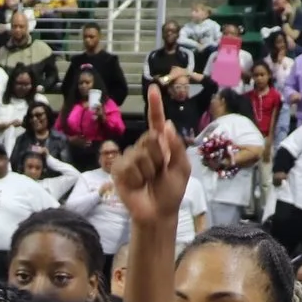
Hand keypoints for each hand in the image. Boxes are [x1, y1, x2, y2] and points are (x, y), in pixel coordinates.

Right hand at [112, 85, 190, 230]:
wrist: (158, 213)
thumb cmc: (171, 191)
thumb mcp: (182, 168)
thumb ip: (177, 146)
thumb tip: (166, 124)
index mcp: (160, 145)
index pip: (156, 121)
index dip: (154, 105)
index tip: (153, 88)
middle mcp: (144, 148)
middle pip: (149, 138)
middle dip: (158, 157)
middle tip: (160, 173)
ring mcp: (130, 158)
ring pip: (139, 153)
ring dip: (148, 170)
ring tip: (149, 182)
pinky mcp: (119, 170)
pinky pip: (127, 164)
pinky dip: (136, 176)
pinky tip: (137, 185)